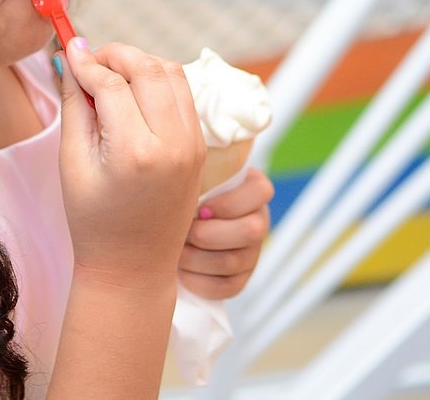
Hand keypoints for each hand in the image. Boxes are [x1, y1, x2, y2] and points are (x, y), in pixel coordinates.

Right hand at [57, 39, 206, 286]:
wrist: (133, 268)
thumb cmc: (94, 221)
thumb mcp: (72, 163)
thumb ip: (74, 106)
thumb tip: (72, 59)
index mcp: (136, 152)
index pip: (111, 84)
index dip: (86, 61)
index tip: (69, 48)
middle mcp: (173, 144)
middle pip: (148, 68)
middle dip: (115, 54)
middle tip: (89, 59)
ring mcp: (193, 145)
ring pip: (171, 73)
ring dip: (140, 63)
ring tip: (111, 73)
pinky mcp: (201, 147)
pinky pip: (183, 94)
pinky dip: (159, 81)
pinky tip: (133, 92)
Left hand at [178, 168, 273, 298]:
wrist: (168, 224)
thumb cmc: (179, 190)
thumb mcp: (191, 172)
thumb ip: (193, 163)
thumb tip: (183, 142)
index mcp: (251, 189)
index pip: (262, 191)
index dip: (230, 203)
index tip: (199, 208)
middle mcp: (258, 219)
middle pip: (251, 232)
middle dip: (208, 235)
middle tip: (182, 233)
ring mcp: (252, 252)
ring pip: (234, 262)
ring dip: (197, 259)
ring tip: (174, 252)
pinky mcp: (242, 279)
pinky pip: (228, 287)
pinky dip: (199, 282)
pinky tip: (181, 272)